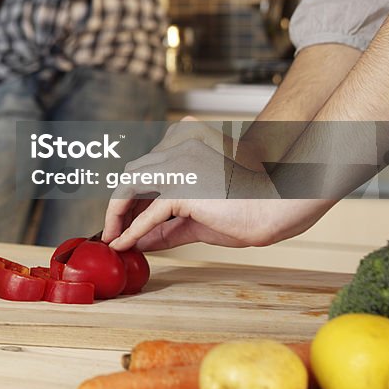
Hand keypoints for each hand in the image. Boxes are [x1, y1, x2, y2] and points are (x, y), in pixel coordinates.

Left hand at [102, 118, 285, 251]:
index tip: (122, 220)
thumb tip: (140, 240)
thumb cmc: (243, 212)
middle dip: (119, 204)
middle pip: (132, 174)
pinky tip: (124, 244)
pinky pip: (149, 212)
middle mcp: (179, 147)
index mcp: (184, 144)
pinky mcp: (183, 188)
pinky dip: (132, 229)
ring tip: (113, 237)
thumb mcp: (195, 218)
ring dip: (116, 213)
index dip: (130, 196)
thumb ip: (166, 226)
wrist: (276, 210)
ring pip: (130, 186)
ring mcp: (180, 165)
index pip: (145, 169)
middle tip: (112, 230)